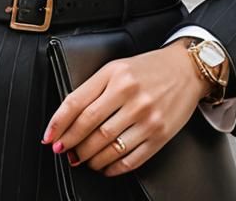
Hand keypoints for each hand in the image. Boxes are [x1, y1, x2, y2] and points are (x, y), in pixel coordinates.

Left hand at [43, 41, 204, 176]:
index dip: (59, 123)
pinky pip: (131, 159)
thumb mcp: (117, 67)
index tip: (49, 137)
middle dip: (72, 144)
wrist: (186, 70)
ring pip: (108, 146)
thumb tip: (69, 116)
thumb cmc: (148, 69)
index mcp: (114, 74)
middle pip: (90, 127)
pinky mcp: (160, 134)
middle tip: (64, 151)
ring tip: (83, 159)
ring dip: (90, 158)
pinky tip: (105, 167)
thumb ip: (94, 87)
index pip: (77, 102)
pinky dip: (113, 168)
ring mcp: (146, 116)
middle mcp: (130, 94)